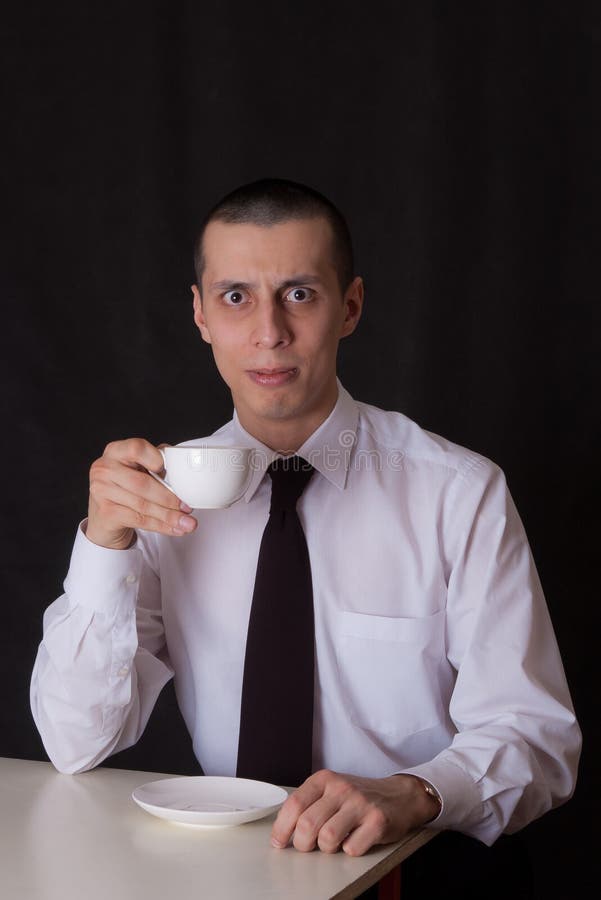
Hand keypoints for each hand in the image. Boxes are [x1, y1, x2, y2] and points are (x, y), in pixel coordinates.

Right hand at [86, 438, 197, 549]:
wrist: (105, 516)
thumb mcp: (139, 469)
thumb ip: (158, 464)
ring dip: (169, 516)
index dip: (155, 458)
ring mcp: (101, 491)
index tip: (170, 471)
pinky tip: (174, 528)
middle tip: (188, 507)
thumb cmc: (126, 487)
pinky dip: (160, 526)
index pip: (137, 448)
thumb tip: (184, 475)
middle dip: (169, 498)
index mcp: (116, 451)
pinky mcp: (105, 513)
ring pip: (143, 505)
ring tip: (187, 522)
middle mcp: (104, 468)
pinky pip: (139, 520)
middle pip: (142, 483)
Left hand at [271, 770, 439, 856]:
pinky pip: (352, 848)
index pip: (294, 804)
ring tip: (333, 843)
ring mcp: (360, 804)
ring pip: (327, 838)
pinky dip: (349, 850)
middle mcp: (341, 788)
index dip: (282, 828)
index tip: (279, 842)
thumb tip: (281, 832)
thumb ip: (308, 805)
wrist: (399, 795)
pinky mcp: (378, 821)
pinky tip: (354, 841)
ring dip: (327, 848)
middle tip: (310, 846)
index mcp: (325, 779)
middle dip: (303, 844)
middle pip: (308, 825)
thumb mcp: (331, 791)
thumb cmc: (358, 797)